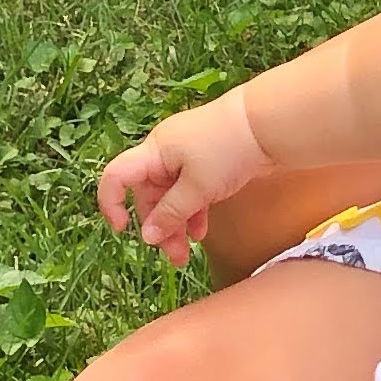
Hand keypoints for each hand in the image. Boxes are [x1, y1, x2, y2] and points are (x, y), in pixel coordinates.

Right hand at [97, 90, 262, 265]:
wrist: (269, 124)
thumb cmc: (227, 149)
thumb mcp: (197, 187)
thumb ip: (170, 214)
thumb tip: (148, 236)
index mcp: (154, 152)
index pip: (117, 176)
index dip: (111, 203)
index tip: (123, 230)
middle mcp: (166, 153)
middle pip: (148, 194)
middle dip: (158, 226)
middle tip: (173, 255)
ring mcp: (187, 158)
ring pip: (171, 197)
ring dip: (176, 225)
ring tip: (185, 255)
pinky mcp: (208, 163)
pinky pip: (191, 192)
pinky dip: (193, 212)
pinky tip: (201, 231)